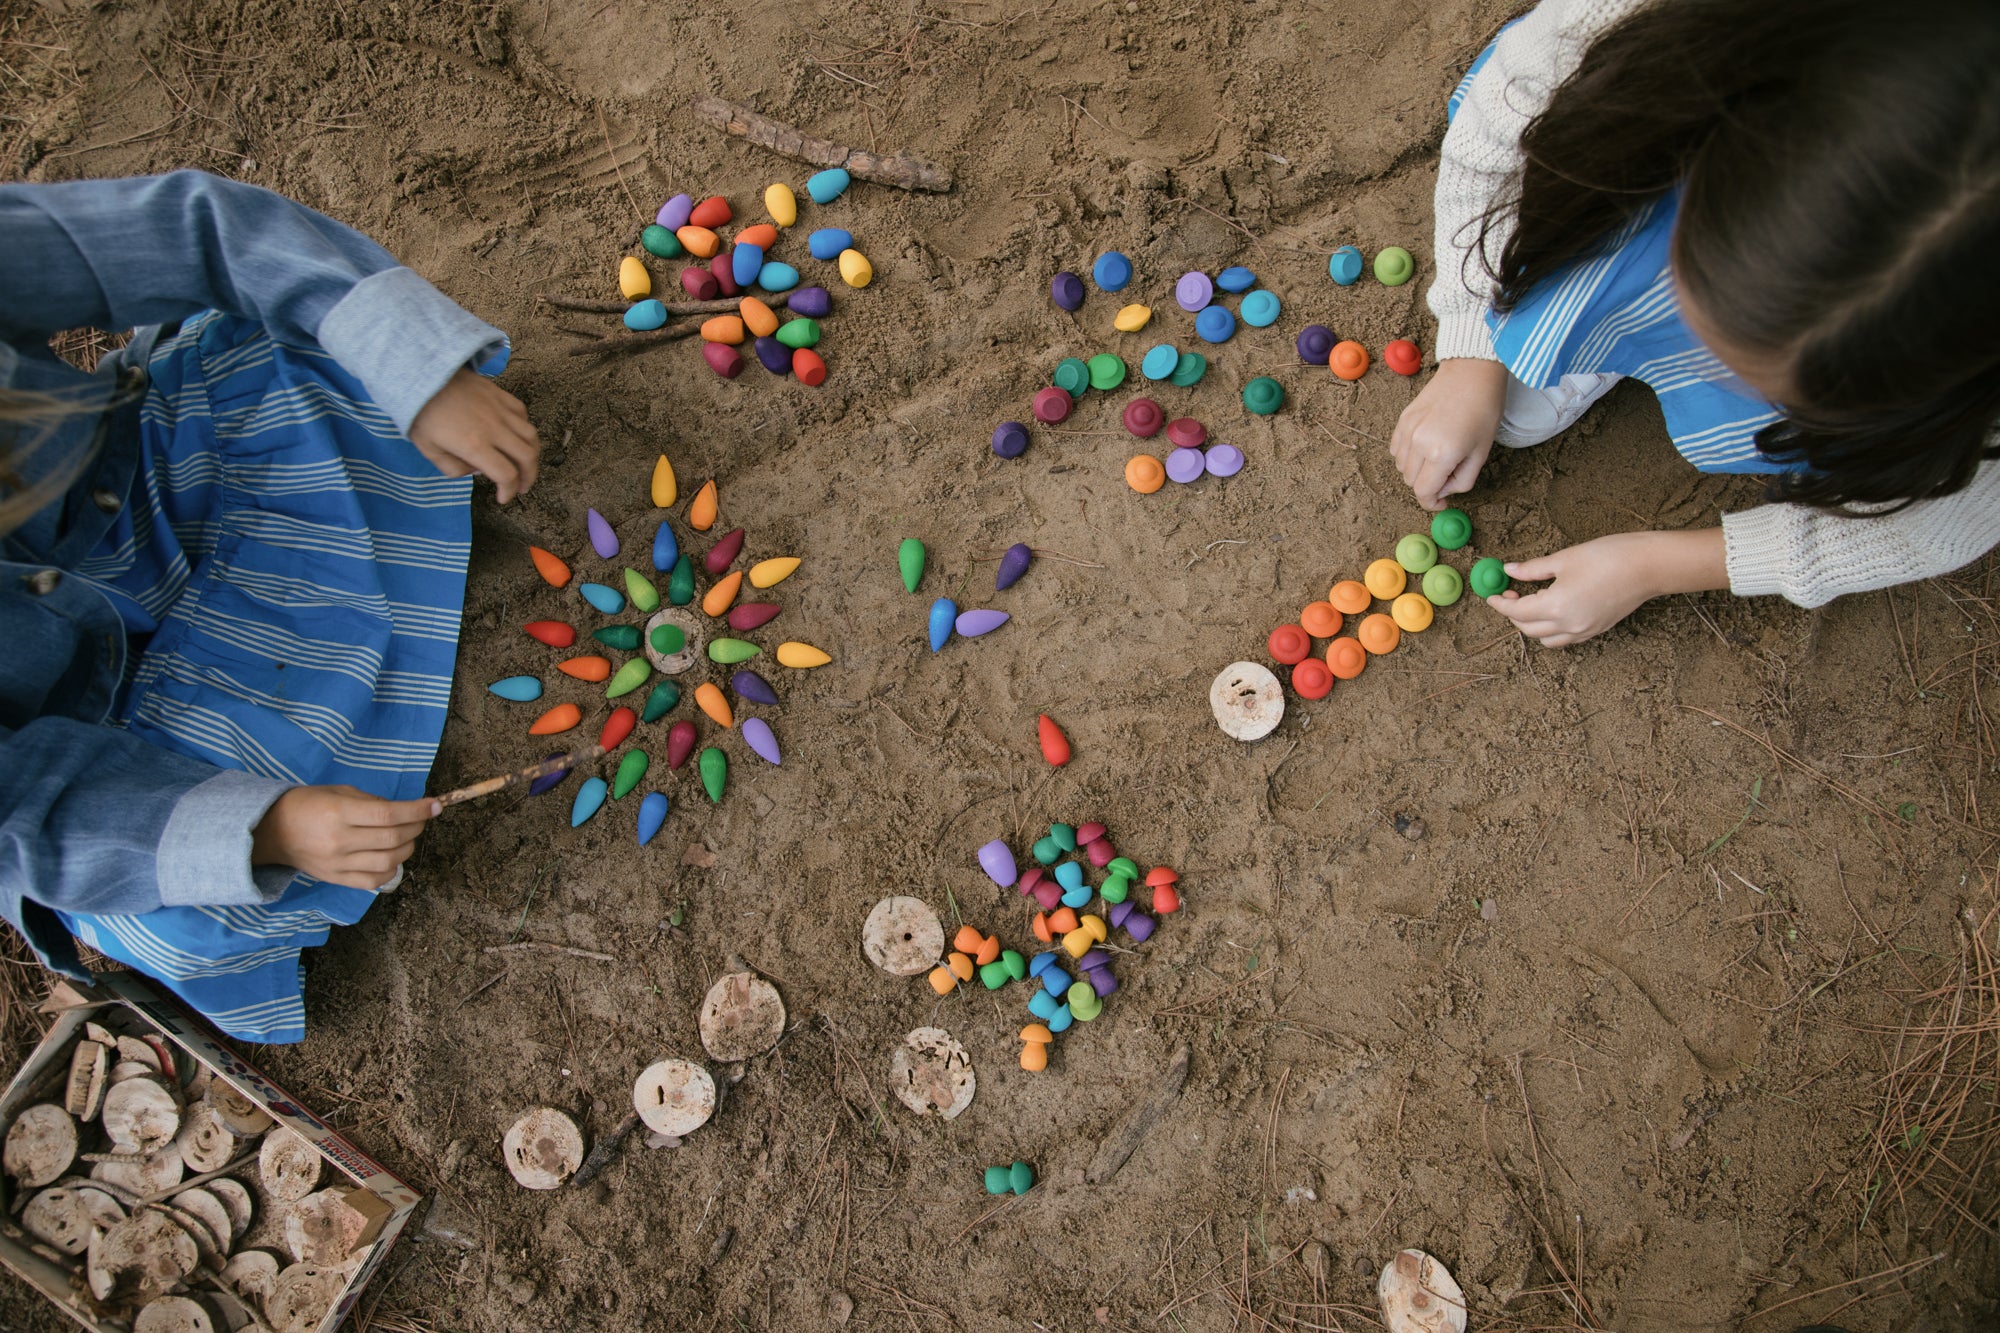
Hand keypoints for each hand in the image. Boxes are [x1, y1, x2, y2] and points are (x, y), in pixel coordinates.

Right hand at [250, 785, 440, 890]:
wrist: (273, 832)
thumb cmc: (308, 804)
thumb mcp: (340, 791)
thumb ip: (373, 802)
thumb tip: (406, 811)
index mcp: (339, 812)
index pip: (388, 814)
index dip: (417, 811)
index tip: (436, 805)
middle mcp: (340, 840)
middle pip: (392, 838)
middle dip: (416, 828)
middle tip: (420, 820)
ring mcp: (338, 864)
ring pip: (388, 862)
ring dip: (407, 849)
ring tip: (406, 838)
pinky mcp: (336, 879)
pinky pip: (374, 881)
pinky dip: (391, 870)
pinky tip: (392, 858)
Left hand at [408, 369, 540, 502]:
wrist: (422, 375)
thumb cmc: (421, 414)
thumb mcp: (428, 450)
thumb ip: (454, 468)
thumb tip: (476, 471)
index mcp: (475, 445)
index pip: (506, 475)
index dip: (508, 491)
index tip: (502, 498)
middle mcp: (495, 429)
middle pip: (527, 457)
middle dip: (528, 477)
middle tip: (522, 487)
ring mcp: (501, 410)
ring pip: (531, 436)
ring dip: (532, 454)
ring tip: (525, 463)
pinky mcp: (501, 395)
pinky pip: (523, 414)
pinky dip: (524, 429)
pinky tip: (515, 434)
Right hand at [1390, 358, 1507, 509]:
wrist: (1472, 372)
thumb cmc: (1484, 410)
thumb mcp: (1482, 453)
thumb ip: (1462, 480)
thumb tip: (1445, 490)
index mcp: (1441, 454)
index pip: (1424, 492)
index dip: (1432, 503)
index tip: (1442, 503)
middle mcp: (1419, 444)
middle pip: (1411, 481)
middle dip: (1427, 485)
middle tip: (1447, 474)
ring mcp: (1407, 430)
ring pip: (1401, 467)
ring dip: (1417, 470)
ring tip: (1437, 457)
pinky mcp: (1403, 419)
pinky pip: (1396, 449)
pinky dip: (1407, 455)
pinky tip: (1424, 446)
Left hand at [1486, 529, 1727, 646]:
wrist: (1649, 566)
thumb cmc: (1608, 556)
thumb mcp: (1564, 559)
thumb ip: (1533, 569)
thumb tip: (1509, 570)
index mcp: (1556, 606)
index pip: (1517, 612)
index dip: (1501, 603)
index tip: (1492, 595)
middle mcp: (1569, 625)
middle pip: (1528, 629)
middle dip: (1514, 614)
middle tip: (1512, 593)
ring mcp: (1585, 631)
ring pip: (1547, 639)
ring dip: (1533, 625)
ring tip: (1532, 602)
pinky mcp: (1597, 630)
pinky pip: (1566, 638)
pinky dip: (1552, 630)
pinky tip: (1554, 608)